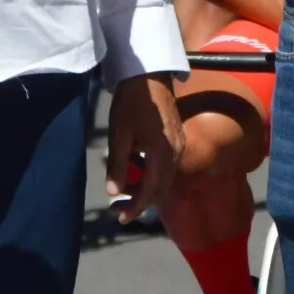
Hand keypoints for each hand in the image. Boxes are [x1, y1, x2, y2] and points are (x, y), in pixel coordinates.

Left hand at [107, 73, 184, 223]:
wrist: (150, 74)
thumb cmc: (132, 102)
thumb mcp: (119, 135)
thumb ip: (117, 166)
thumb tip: (114, 193)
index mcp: (162, 153)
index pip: (151, 191)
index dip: (136, 208)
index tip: (122, 218)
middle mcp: (176, 152)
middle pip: (161, 188)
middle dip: (140, 201)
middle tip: (118, 209)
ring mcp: (179, 144)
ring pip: (164, 177)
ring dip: (145, 187)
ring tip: (123, 188)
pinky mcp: (177, 137)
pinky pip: (166, 164)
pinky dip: (151, 172)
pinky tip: (134, 165)